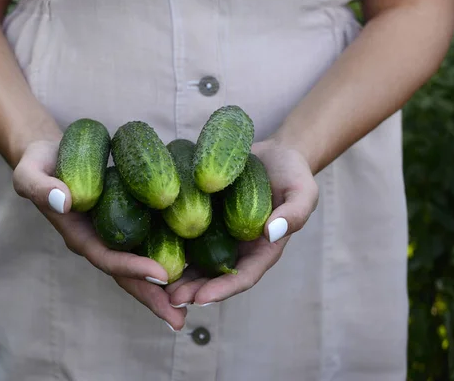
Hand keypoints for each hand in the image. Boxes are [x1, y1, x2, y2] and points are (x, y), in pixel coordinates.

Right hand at [12, 140, 186, 329]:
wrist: (50, 155)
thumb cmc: (39, 163)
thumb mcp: (29, 173)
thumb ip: (41, 187)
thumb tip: (63, 201)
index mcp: (80, 236)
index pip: (108, 259)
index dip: (133, 269)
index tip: (161, 275)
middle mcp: (101, 241)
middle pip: (129, 275)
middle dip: (153, 297)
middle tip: (180, 319)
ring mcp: (117, 233)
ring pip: (143, 264)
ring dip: (166, 287)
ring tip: (194, 304)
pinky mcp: (130, 219)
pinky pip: (151, 240)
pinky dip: (171, 254)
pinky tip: (195, 265)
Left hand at [167, 139, 318, 308]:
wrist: (274, 154)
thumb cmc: (293, 174)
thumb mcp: (303, 191)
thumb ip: (294, 213)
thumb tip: (271, 233)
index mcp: (262, 250)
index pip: (243, 277)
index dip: (222, 290)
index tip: (201, 300)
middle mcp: (238, 248)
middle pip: (214, 277)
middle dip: (193, 290)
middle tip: (170, 298)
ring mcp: (219, 234)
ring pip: (196, 261)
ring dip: (177, 275)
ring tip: (155, 284)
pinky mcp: (204, 218)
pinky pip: (186, 235)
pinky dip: (169, 244)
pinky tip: (150, 250)